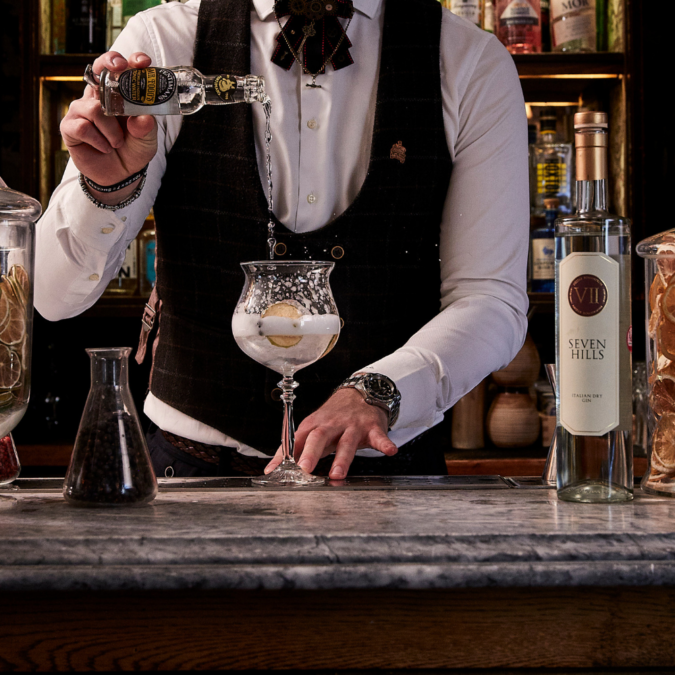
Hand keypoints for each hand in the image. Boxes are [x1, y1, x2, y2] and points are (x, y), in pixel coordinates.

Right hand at [60, 51, 157, 203]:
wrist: (119, 176)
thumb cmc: (132, 151)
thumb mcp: (146, 141)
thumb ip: (146, 129)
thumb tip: (144, 118)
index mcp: (119, 95)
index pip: (122, 71)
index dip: (130, 61)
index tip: (143, 63)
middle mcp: (99, 97)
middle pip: (99, 69)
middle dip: (109, 64)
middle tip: (119, 69)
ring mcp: (82, 109)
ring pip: (95, 109)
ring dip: (111, 130)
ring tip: (117, 143)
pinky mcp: (70, 126)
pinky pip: (84, 127)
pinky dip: (99, 141)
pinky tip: (104, 148)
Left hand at [264, 388, 397, 478]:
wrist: (360, 393)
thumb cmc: (334, 418)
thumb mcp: (313, 429)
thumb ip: (295, 449)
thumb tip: (272, 469)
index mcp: (315, 425)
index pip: (297, 439)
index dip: (286, 455)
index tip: (275, 471)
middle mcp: (332, 424)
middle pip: (320, 437)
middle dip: (311, 453)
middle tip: (305, 469)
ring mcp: (353, 425)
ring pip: (347, 442)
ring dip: (342, 458)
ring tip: (338, 474)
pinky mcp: (372, 428)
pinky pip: (379, 436)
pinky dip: (385, 443)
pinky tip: (390, 451)